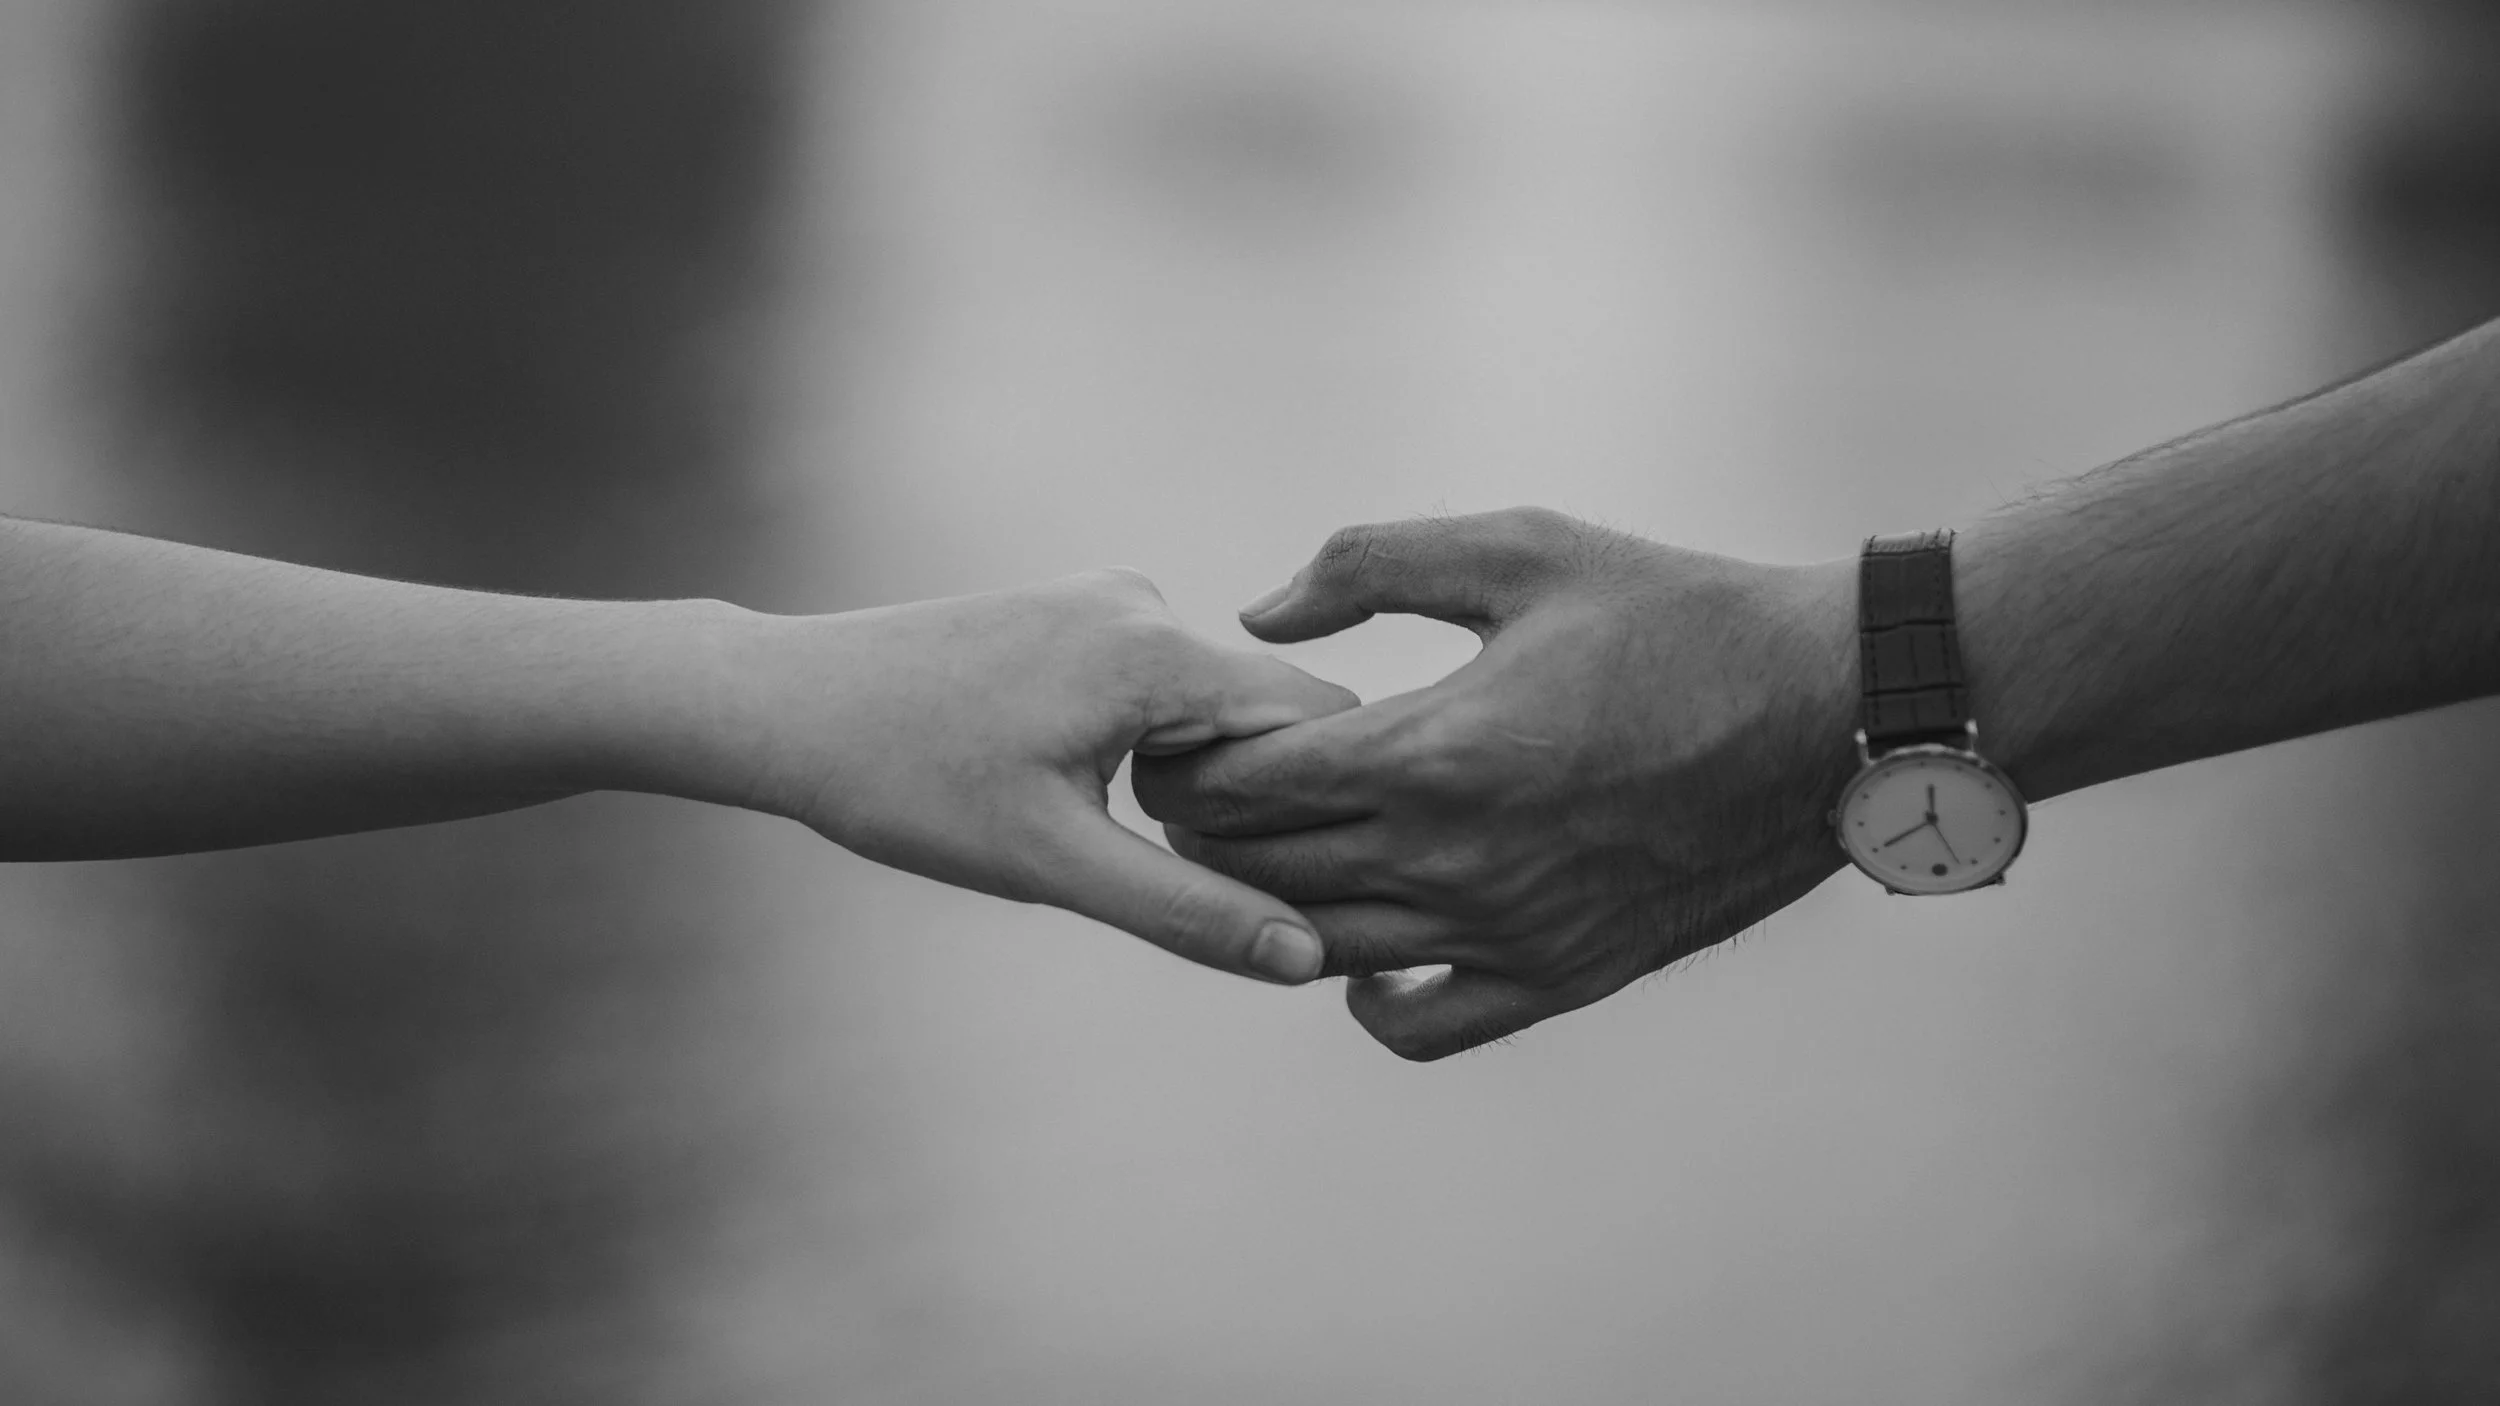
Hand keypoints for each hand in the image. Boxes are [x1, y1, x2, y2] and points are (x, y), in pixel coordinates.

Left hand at [723, 569, 1358, 983]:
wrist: (785, 706)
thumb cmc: (905, 784)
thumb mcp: (1053, 865)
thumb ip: (1189, 910)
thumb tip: (1306, 959)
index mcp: (1157, 649)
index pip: (1321, 719)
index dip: (1328, 805)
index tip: (1302, 882)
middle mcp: (1145, 601)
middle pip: (1269, 712)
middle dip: (1255, 800)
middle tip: (1188, 879)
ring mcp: (1107, 599)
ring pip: (1211, 705)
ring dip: (1196, 778)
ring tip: (1102, 832)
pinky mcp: (1073, 612)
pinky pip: (1159, 685)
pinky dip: (1150, 746)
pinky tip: (1070, 791)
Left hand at [1133, 508, 1860, 1056]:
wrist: (1823, 713)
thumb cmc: (1674, 615)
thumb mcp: (1522, 549)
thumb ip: (1370, 565)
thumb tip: (1259, 616)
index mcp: (1433, 751)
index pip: (1239, 788)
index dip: (1184, 763)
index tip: (1178, 737)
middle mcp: (1454, 860)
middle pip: (1258, 873)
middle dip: (1203, 831)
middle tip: (1197, 792)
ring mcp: (1504, 932)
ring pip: (1318, 949)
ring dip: (1266, 906)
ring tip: (1265, 852)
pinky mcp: (1557, 977)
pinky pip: (1419, 1027)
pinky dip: (1367, 998)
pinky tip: (1367, 944)